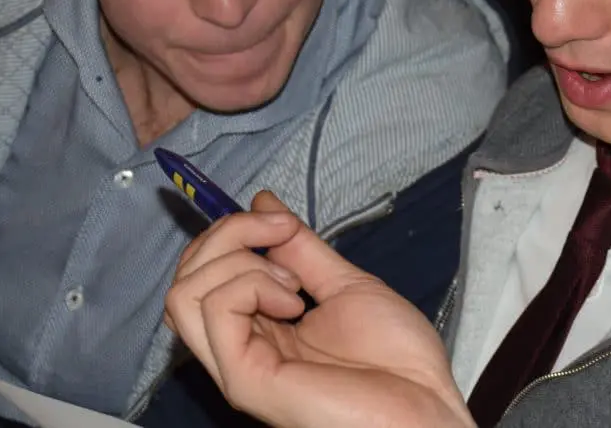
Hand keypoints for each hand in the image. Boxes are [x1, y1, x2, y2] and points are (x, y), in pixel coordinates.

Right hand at [166, 192, 473, 427]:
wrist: (426, 408)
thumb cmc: (398, 365)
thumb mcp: (344, 285)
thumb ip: (301, 248)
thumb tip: (262, 203)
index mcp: (258, 330)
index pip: (202, 275)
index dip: (228, 232)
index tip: (277, 217)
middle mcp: (239, 349)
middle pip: (186, 278)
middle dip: (228, 234)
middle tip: (282, 234)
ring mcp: (237, 367)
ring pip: (184, 292)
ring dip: (240, 260)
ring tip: (295, 283)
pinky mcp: (245, 380)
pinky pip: (214, 310)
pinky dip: (252, 285)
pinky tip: (296, 304)